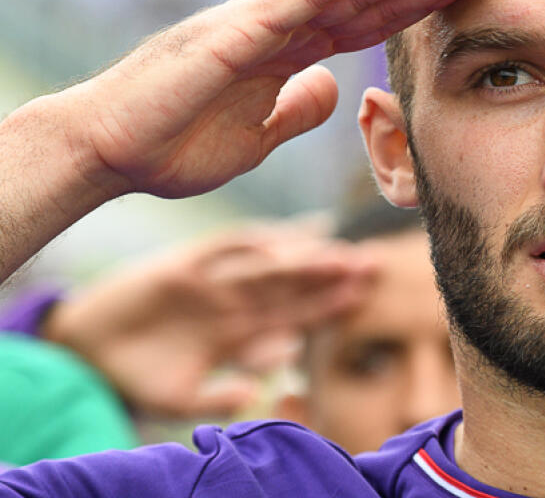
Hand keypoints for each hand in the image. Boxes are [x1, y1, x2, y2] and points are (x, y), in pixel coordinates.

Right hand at [42, 219, 377, 417]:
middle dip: (330, 277)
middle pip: (291, 287)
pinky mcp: (181, 266)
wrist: (81, 354)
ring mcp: (209, 283)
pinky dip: (250, 244)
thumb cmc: (136, 376)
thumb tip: (255, 393)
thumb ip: (217, 397)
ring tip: (339, 253)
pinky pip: (222, 250)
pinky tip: (283, 240)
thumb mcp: (179, 398)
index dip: (328, 306)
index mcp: (238, 333)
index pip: (294, 316)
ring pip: (267, 267)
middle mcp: (231, 303)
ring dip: (303, 259)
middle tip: (370, 265)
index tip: (363, 297)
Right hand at [65, 0, 495, 200]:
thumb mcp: (256, 138)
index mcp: (291, 52)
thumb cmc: (172, 145)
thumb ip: (297, 109)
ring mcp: (265, 22)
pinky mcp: (242, 30)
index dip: (421, 8)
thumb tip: (334, 87)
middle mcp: (285, 26)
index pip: (370, 24)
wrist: (108, 152)